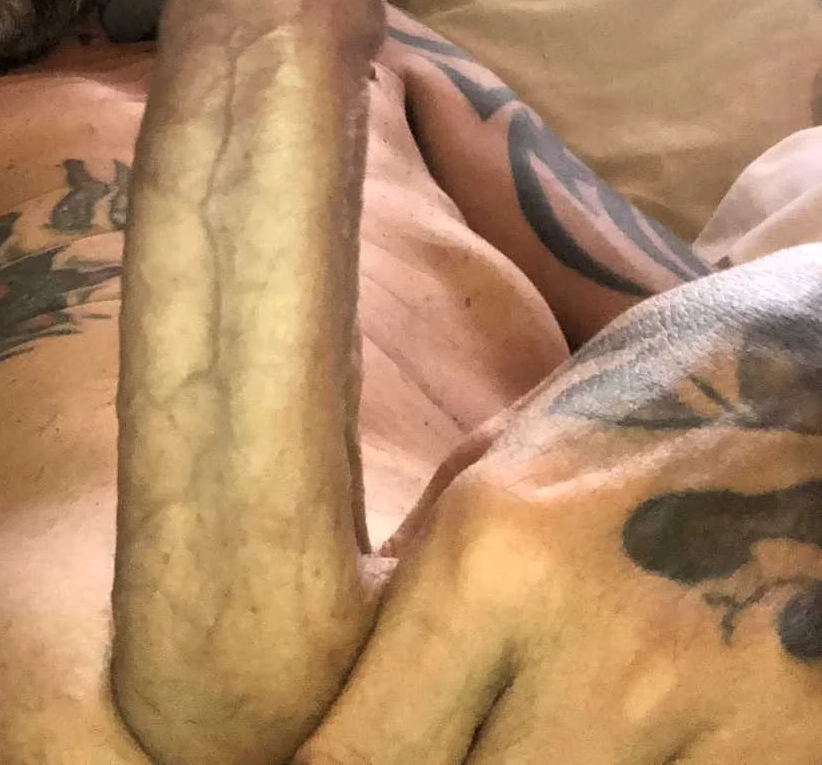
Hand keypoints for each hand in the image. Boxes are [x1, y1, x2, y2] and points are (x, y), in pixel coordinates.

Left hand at [298, 247, 821, 763]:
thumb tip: (349, 673)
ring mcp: (713, 713)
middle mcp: (597, 649)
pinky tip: (649, 735)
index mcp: (496, 552)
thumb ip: (431, 562)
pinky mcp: (800, 751)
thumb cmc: (674, 397)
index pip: (365, 755)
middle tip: (455, 741)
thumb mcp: (523, 442)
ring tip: (560, 726)